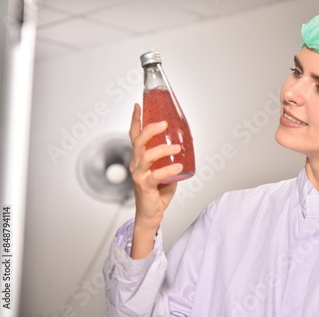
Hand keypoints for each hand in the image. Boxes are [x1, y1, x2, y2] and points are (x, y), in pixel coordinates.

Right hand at [129, 103, 182, 258]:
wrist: (152, 212)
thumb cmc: (158, 190)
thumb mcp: (164, 169)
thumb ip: (169, 158)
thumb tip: (184, 144)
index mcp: (139, 157)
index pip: (134, 135)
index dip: (136, 120)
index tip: (138, 106)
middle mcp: (136, 163)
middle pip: (138, 141)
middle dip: (150, 129)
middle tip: (164, 124)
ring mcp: (139, 174)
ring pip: (146, 155)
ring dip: (163, 149)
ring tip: (177, 147)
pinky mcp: (145, 186)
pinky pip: (156, 175)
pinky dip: (168, 169)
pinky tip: (178, 166)